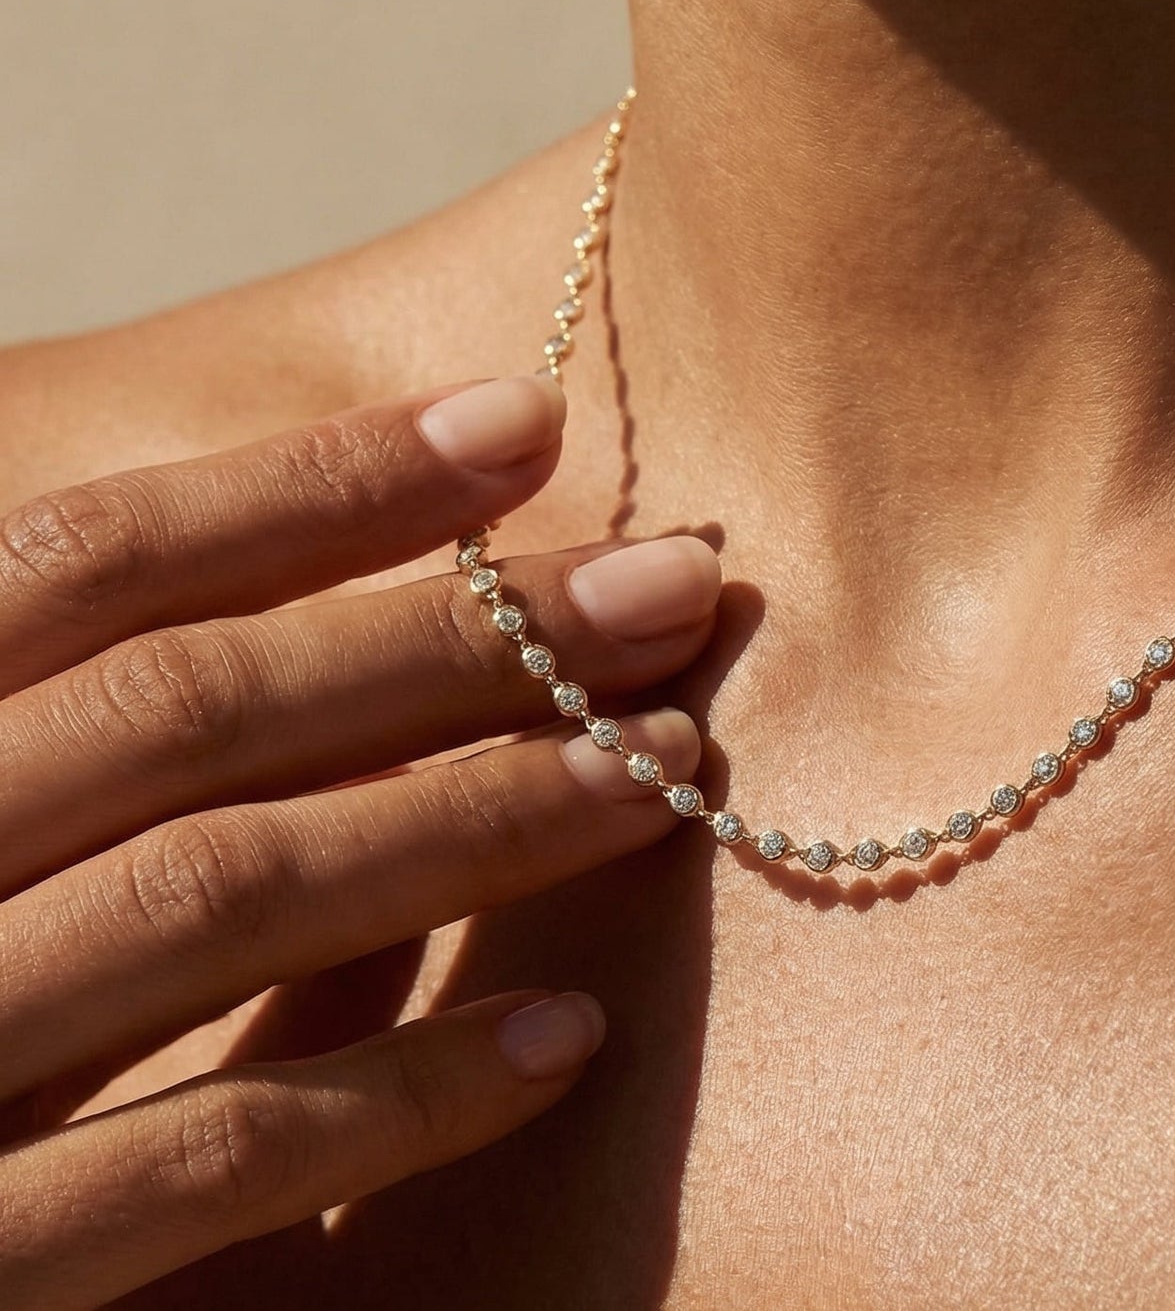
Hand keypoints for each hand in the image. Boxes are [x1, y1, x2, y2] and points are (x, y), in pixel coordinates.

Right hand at [0, 375, 720, 1308]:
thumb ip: (89, 731)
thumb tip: (353, 620)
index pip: (95, 562)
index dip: (317, 481)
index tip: (523, 420)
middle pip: (192, 706)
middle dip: (455, 634)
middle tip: (674, 582)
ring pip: (219, 894)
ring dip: (471, 821)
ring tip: (666, 765)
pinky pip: (203, 1164)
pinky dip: (396, 1092)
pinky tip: (569, 1036)